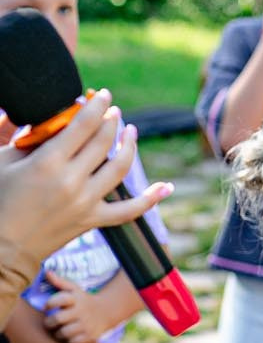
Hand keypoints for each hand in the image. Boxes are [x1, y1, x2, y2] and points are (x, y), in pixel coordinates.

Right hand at [0, 93, 171, 260]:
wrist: (2, 247)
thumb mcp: (1, 159)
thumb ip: (19, 134)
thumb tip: (38, 113)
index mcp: (48, 162)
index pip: (83, 124)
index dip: (98, 105)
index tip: (104, 95)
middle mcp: (71, 181)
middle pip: (103, 141)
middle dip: (112, 120)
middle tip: (114, 110)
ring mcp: (86, 202)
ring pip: (120, 168)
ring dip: (129, 145)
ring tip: (131, 132)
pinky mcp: (93, 220)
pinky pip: (129, 211)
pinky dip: (151, 199)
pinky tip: (167, 187)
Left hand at [42, 270, 113, 342]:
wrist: (105, 312)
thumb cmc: (83, 300)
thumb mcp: (74, 289)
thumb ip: (60, 282)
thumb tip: (47, 272)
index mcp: (76, 298)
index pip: (60, 299)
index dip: (49, 303)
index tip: (46, 307)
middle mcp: (82, 311)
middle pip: (58, 318)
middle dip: (49, 322)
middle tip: (49, 322)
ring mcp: (87, 324)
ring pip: (64, 333)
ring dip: (57, 333)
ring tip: (58, 331)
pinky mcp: (90, 336)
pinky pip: (73, 342)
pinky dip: (68, 341)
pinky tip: (68, 337)